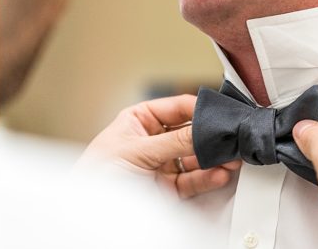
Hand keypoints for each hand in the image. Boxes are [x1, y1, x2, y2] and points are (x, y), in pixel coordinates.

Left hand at [78, 95, 241, 198]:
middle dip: (212, 136)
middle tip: (231, 138)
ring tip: (230, 158)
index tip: (222, 114)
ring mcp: (162, 164)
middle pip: (191, 133)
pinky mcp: (168, 188)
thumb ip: (173, 141)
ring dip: (215, 158)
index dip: (201, 109)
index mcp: (139, 120)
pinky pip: (194, 180)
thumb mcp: (135, 151)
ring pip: (196, 158)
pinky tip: (219, 174)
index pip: (178, 107)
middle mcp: (153, 140)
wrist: (87, 210)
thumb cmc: (96, 174)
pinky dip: (209, 177)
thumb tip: (205, 130)